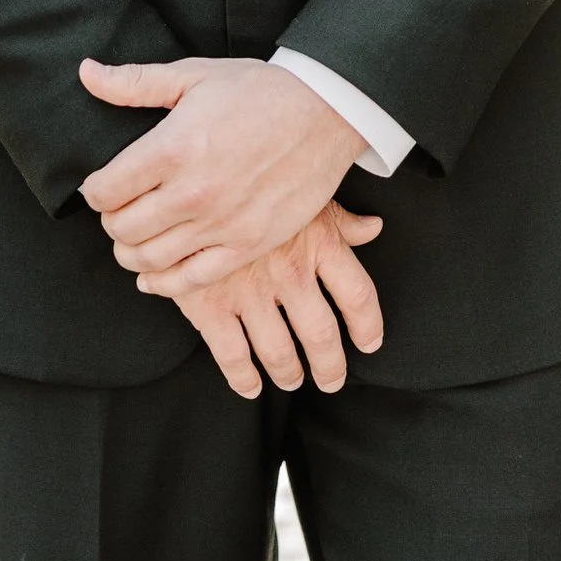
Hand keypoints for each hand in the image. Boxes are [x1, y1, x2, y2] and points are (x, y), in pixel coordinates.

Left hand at [78, 55, 366, 290]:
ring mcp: (221, 223)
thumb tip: (86, 73)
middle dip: (110, 222)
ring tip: (132, 239)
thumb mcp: (193, 75)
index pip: (105, 190)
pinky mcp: (247, 245)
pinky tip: (153, 274)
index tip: (101, 185)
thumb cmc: (258, 89)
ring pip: (149, 259)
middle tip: (117, 211)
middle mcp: (192, 191)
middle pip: (122, 229)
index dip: (95, 190)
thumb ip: (134, 82)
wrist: (325, 111)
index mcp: (173, 147)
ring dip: (130, 253)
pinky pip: (191, 280)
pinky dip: (163, 283)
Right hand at [162, 202, 384, 398]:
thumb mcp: (300, 191)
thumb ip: (339, 219)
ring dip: (289, 373)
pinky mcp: (209, 302)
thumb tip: (374, 228)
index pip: (358, 296)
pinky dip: (244, 378)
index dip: (368, 327)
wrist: (187, 176)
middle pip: (322, 335)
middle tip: (331, 379)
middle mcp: (288, 270)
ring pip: (280, 353)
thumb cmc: (253, 180)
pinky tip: (250, 384)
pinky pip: (232, 356)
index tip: (369, 343)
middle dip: (330, 366)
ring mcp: (248, 289)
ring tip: (291, 379)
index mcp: (317, 241)